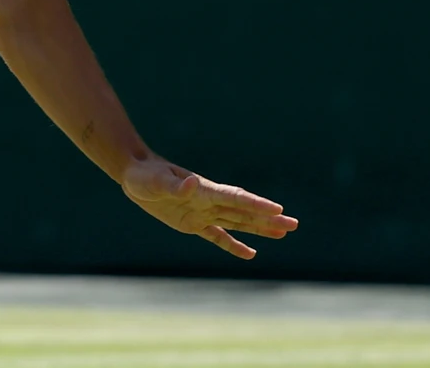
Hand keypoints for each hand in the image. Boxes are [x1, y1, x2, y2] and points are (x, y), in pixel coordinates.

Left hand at [122, 156, 298, 258]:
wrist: (135, 175)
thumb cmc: (145, 175)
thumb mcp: (156, 181)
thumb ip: (175, 185)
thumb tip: (192, 184)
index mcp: (204, 190)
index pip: (235, 198)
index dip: (256, 204)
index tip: (278, 208)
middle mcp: (209, 201)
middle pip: (244, 212)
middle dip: (268, 218)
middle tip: (294, 224)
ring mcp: (203, 213)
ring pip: (237, 223)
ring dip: (260, 229)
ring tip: (283, 232)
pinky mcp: (193, 224)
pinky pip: (218, 237)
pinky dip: (233, 245)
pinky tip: (251, 254)